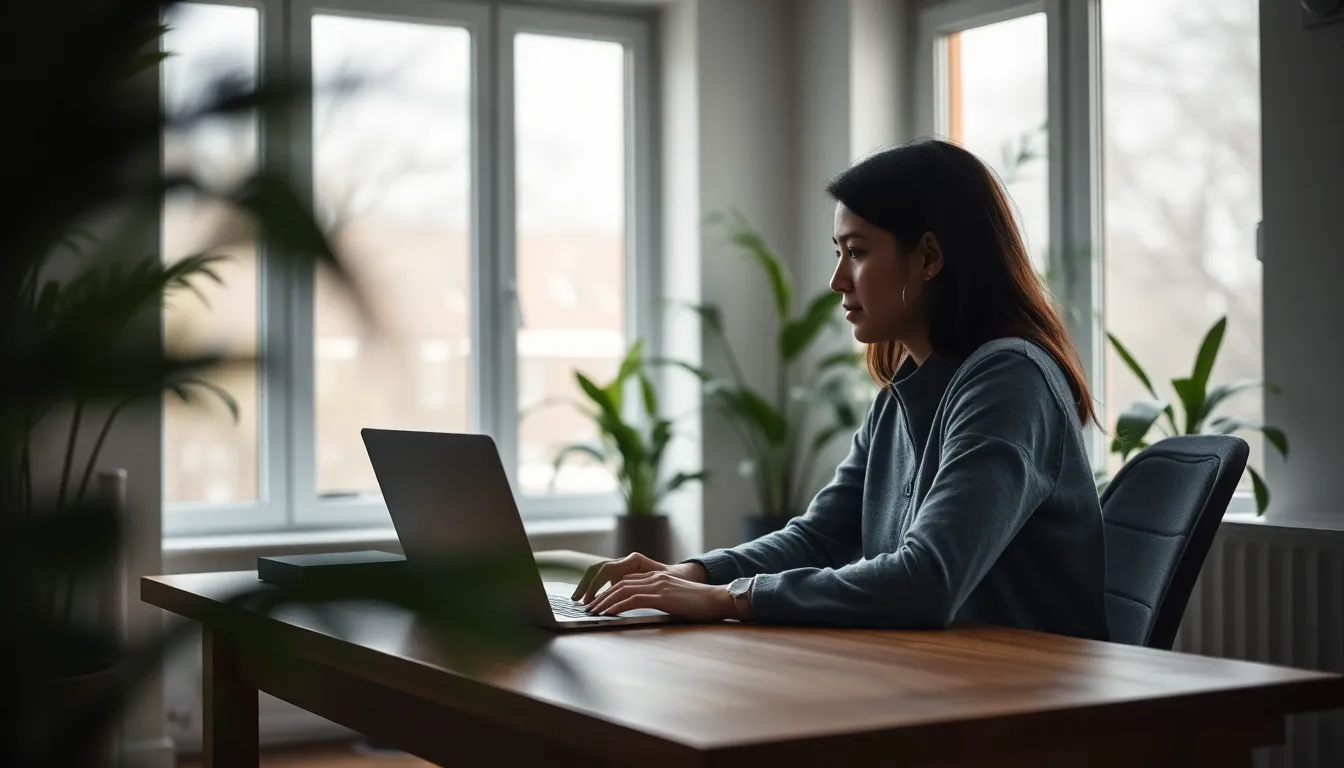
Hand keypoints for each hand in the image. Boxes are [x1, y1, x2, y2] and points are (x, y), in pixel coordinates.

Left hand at [583, 570, 735, 621]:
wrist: (717, 599)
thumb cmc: (700, 604)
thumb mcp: (675, 599)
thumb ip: (660, 599)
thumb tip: (645, 609)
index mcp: (657, 577)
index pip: (626, 581)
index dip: (609, 591)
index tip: (597, 602)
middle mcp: (655, 577)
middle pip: (619, 584)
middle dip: (601, 595)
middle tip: (588, 607)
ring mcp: (658, 585)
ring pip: (622, 590)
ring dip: (604, 601)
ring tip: (593, 611)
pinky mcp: (661, 596)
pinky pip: (633, 599)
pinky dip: (617, 606)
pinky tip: (608, 613)